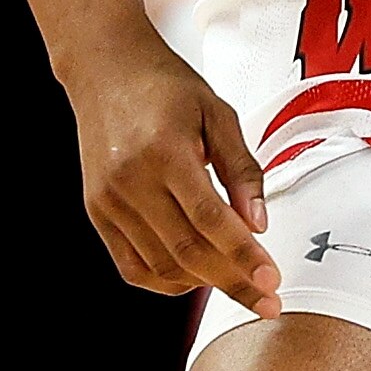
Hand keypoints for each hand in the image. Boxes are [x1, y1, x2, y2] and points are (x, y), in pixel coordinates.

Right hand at [65, 26, 276, 312]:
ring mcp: (108, 200)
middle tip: (266, 301)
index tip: (272, 282)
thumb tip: (258, 223)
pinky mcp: (97, 212)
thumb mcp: (218, 113)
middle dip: (232, 282)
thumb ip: (242, 169)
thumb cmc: (164, 86)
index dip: (245, 257)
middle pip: (187, 251)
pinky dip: (166, 280)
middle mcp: (130, 180)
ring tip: (236, 282)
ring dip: (203, 283)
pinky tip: (195, 276)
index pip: (211, 221)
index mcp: (165, 151)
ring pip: (161, 264)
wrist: (105, 69)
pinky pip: (132, 265)